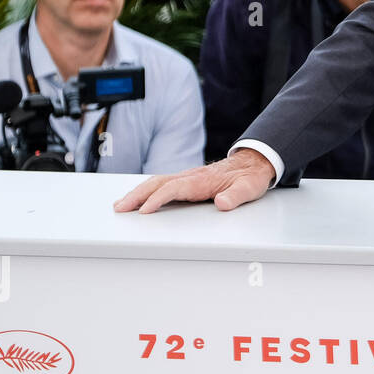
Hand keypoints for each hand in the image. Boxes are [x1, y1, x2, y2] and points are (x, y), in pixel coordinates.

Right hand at [113, 148, 275, 213]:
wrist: (253, 163)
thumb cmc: (250, 177)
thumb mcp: (249, 188)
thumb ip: (236, 196)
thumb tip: (223, 203)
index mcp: (201, 180)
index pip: (174, 188)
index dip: (158, 199)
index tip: (144, 210)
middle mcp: (190, 177)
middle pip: (157, 183)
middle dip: (137, 195)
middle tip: (119, 208)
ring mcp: (187, 178)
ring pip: (156, 182)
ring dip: (137, 192)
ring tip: (120, 205)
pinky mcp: (187, 181)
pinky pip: (162, 184)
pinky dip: (146, 191)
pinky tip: (138, 199)